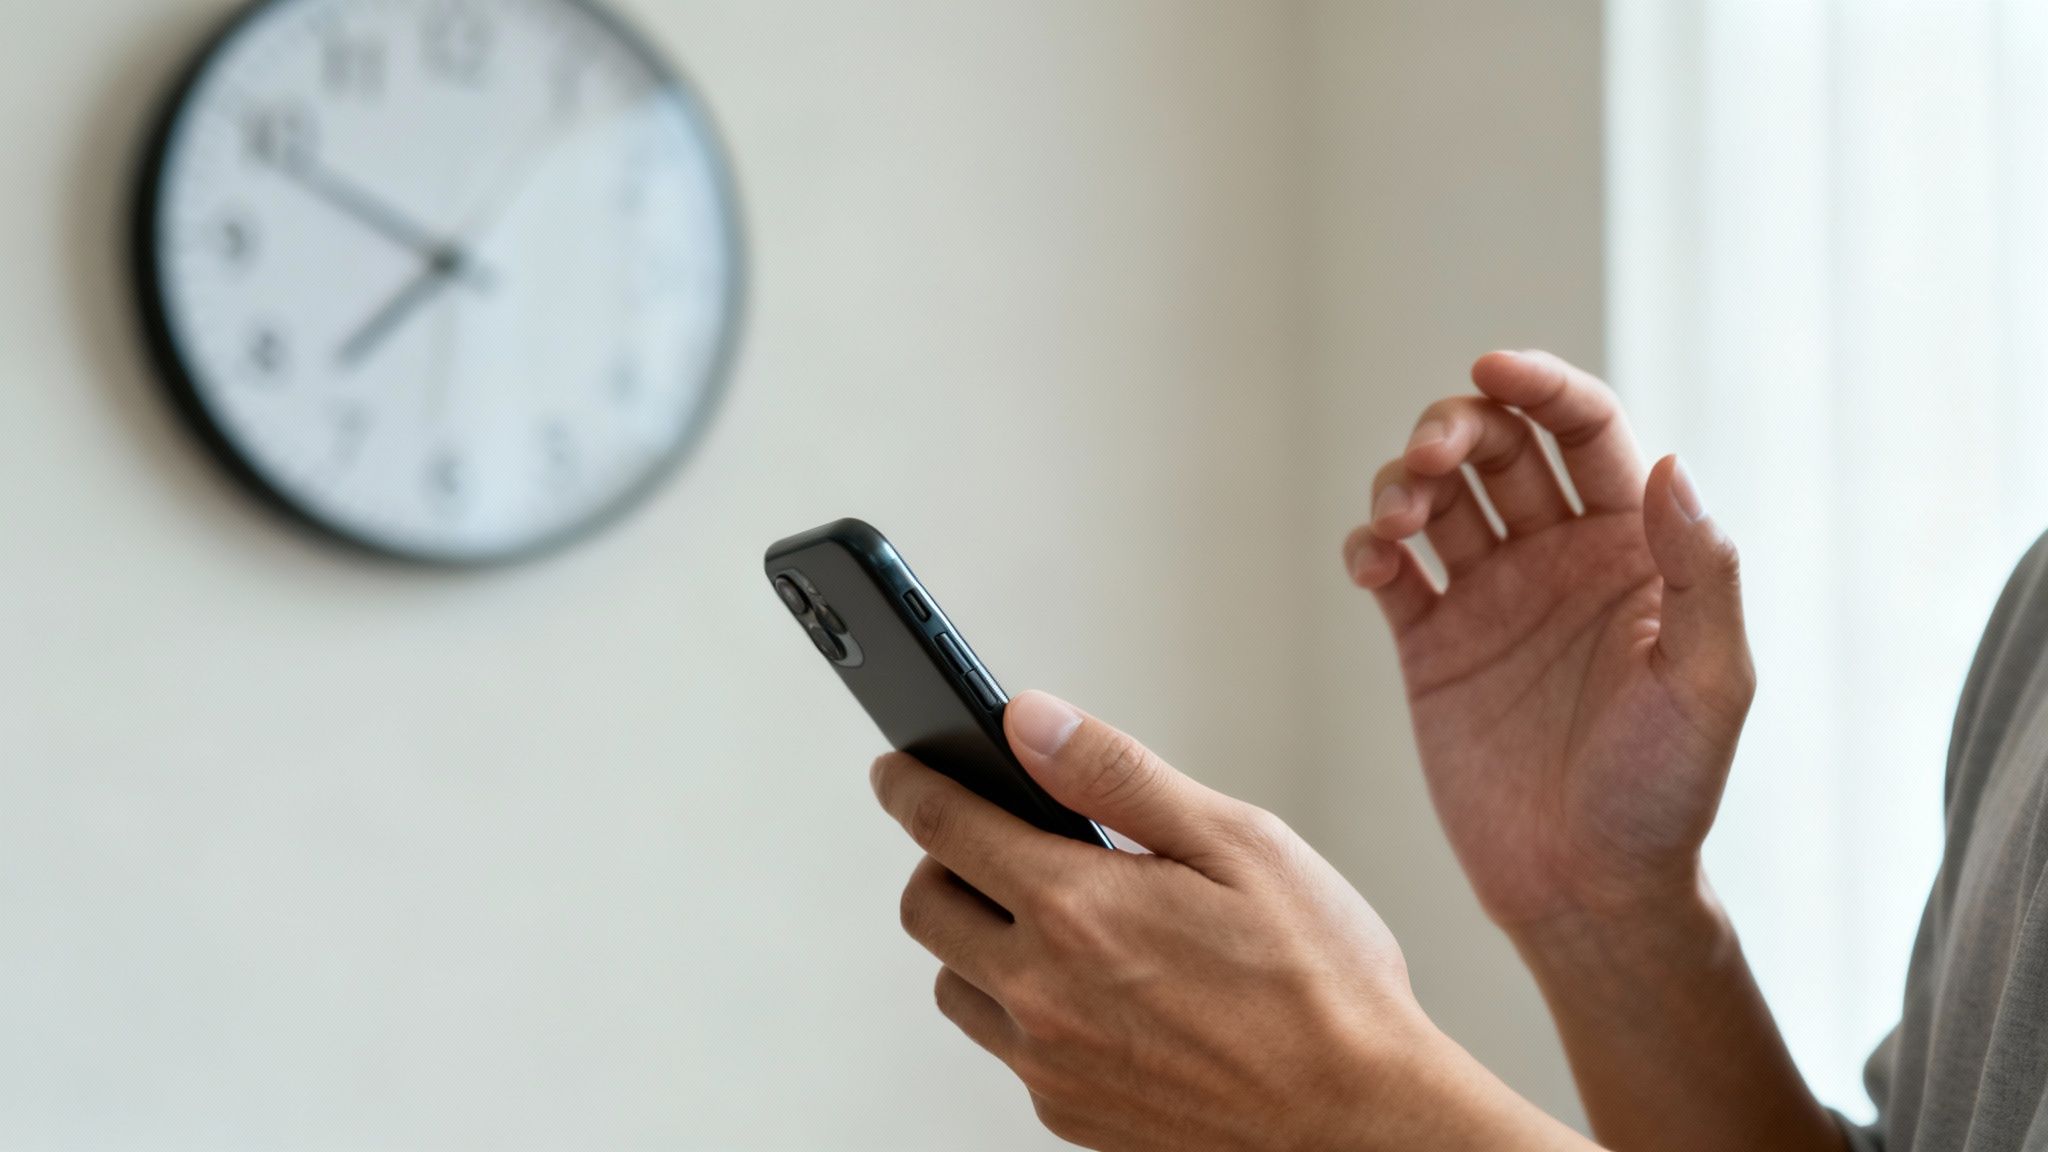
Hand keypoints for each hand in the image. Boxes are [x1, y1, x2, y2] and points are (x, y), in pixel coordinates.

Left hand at [872, 691, 1589, 1151]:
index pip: (943, 826)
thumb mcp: (1238, 842)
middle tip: (995, 839)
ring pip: (955, 982)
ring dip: (979, 939)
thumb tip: (1027, 720)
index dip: (911, 783)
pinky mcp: (1067, 1112)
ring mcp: (1048, 1063)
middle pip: (925, 908)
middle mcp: (1042, 993)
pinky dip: (1023, 1005)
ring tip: (1056, 916)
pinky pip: (1006, 1045)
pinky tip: (1094, 984)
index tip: (898, 767)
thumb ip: (1117, 774)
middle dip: (942, 861)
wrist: (1362, 1121)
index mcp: (1078, 909)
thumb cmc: (1323, 980)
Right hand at [1341, 351, 1752, 930]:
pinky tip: (1375, 562)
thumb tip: (1671, 465)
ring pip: (1436, 496)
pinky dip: (1370, 548)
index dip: (1541, 385)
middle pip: (1498, 446)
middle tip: (1434, 454)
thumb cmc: (1665, 794)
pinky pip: (1391, 572)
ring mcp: (1489, 599)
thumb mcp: (1710, 684)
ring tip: (1399, 518)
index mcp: (1631, 547)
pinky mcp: (1430, 647)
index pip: (1584, 430)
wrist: (1586, 891)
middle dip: (1457, 427)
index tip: (1494, 369)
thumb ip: (1699, 573)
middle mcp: (1556, 557)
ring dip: (1405, 481)